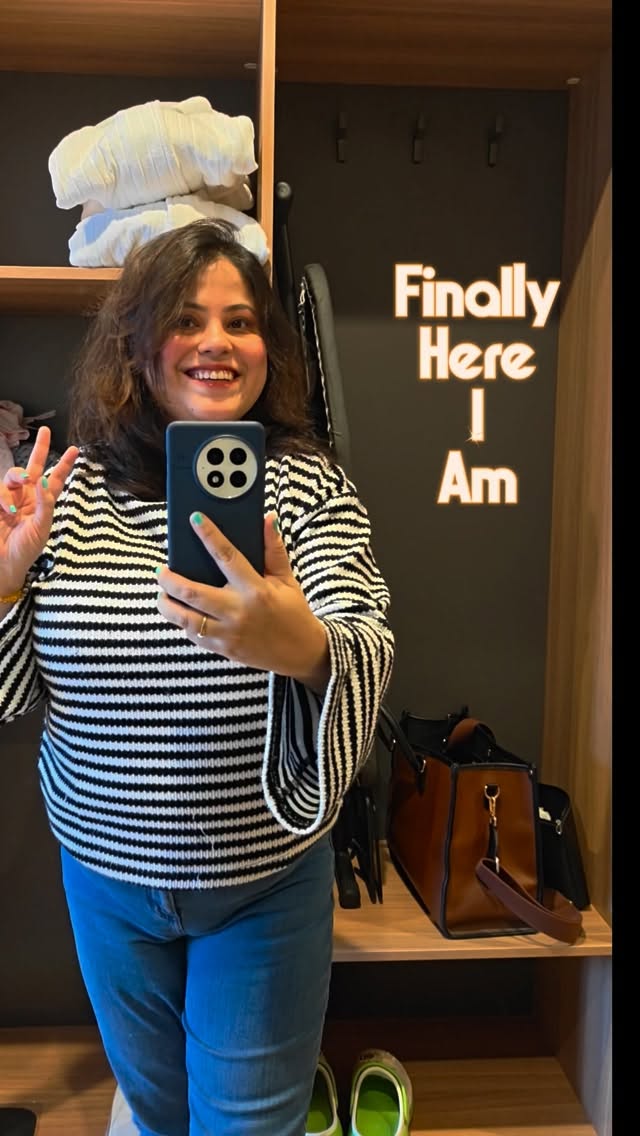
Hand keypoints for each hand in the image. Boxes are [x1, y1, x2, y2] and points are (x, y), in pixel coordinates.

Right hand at [0, 426, 78, 594]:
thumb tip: (44, 481)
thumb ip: (45, 505)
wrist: (3, 565)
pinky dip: (4, 498)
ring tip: (24, 486)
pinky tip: (8, 510)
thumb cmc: (25, 550)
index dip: (64, 465)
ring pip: (13, 475)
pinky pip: (0, 491)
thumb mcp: (41, 529)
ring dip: (18, 476)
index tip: (75, 450)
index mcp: (42, 504)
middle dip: (40, 449)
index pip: (55, 480)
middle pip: (33, 467)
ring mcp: (9, 498)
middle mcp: (27, 497)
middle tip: (45, 432)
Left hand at [157, 512, 330, 692]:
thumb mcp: (287, 579)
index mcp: (256, 590)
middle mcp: (238, 611)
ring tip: (163, 594)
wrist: (301, 653)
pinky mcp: (223, 649)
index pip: (227, 557)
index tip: (195, 520)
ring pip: (185, 619)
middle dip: (169, 579)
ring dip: (167, 605)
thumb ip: (273, 550)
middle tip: (161, 570)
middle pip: (191, 592)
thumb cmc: (293, 612)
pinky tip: (181, 614)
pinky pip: (194, 636)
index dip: (209, 536)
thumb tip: (268, 520)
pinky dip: (182, 624)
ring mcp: (228, 633)